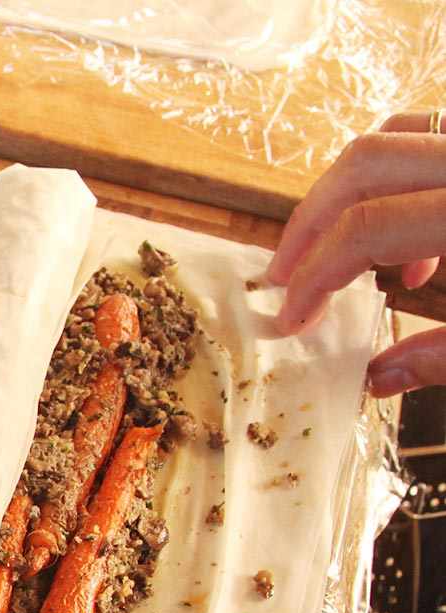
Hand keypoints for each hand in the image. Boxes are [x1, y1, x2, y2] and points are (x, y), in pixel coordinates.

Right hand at [267, 112, 445, 396]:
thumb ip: (443, 355)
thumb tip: (380, 379)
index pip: (368, 230)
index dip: (318, 276)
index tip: (293, 319)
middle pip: (363, 167)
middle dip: (310, 225)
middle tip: (284, 276)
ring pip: (390, 137)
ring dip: (344, 193)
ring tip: (331, 248)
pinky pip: (426, 132)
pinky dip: (393, 172)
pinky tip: (406, 229)